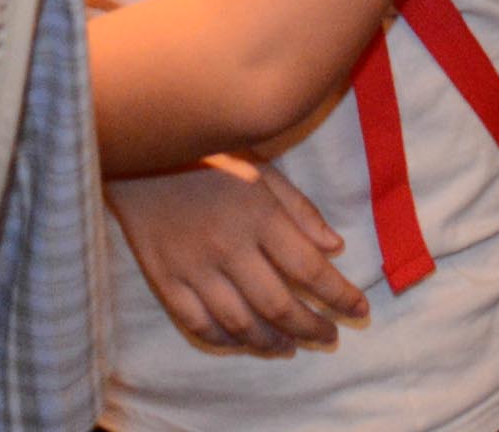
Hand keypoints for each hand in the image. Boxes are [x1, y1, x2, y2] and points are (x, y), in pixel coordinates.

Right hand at [111, 156, 365, 356]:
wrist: (138, 151)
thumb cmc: (208, 154)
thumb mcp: (262, 168)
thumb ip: (299, 209)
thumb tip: (335, 247)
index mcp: (258, 215)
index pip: (310, 268)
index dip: (340, 295)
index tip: (360, 311)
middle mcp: (228, 247)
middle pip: (278, 305)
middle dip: (311, 327)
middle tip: (330, 337)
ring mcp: (193, 268)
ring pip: (240, 323)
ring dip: (272, 342)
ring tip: (291, 346)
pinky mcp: (164, 279)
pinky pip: (198, 324)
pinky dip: (225, 341)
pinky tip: (243, 342)